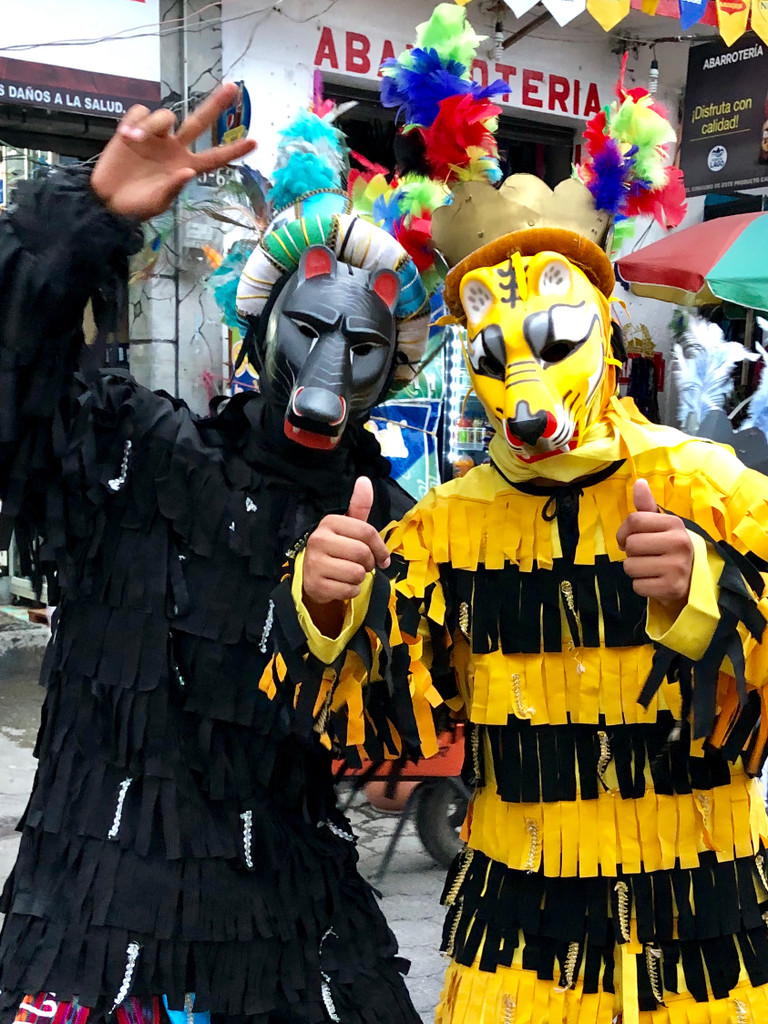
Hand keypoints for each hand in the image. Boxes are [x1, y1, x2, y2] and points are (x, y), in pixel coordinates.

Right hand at [91, 82, 256, 220]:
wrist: (107, 200)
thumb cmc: (135, 206)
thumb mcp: (156, 203)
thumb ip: (172, 188)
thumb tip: (187, 171)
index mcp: (185, 166)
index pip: (214, 157)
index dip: (233, 150)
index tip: (255, 142)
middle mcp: (174, 148)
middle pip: (200, 121)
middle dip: (216, 104)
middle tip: (233, 87)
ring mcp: (155, 137)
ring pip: (165, 115)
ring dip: (151, 124)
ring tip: (133, 141)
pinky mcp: (133, 129)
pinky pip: (140, 112)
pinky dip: (133, 121)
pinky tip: (125, 136)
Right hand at [302, 477, 390, 606]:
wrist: (311, 576)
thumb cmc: (336, 549)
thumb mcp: (348, 527)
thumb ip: (359, 506)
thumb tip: (364, 480)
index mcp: (329, 523)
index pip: (367, 532)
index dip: (381, 548)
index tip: (382, 558)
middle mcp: (318, 540)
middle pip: (362, 554)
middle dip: (368, 564)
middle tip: (362, 565)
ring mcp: (314, 563)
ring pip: (357, 574)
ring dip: (359, 578)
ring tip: (349, 574)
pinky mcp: (315, 585)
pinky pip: (349, 590)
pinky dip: (351, 591)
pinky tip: (341, 584)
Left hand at [616, 479, 693, 612]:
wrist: (694, 581)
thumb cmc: (671, 549)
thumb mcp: (662, 526)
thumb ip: (647, 506)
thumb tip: (638, 482)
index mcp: (675, 524)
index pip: (634, 520)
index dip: (623, 531)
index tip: (628, 539)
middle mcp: (679, 543)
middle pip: (631, 544)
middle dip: (631, 553)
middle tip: (645, 556)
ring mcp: (677, 567)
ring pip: (630, 567)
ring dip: (635, 570)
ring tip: (651, 569)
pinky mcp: (672, 588)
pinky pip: (637, 586)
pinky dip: (641, 586)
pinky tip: (655, 582)